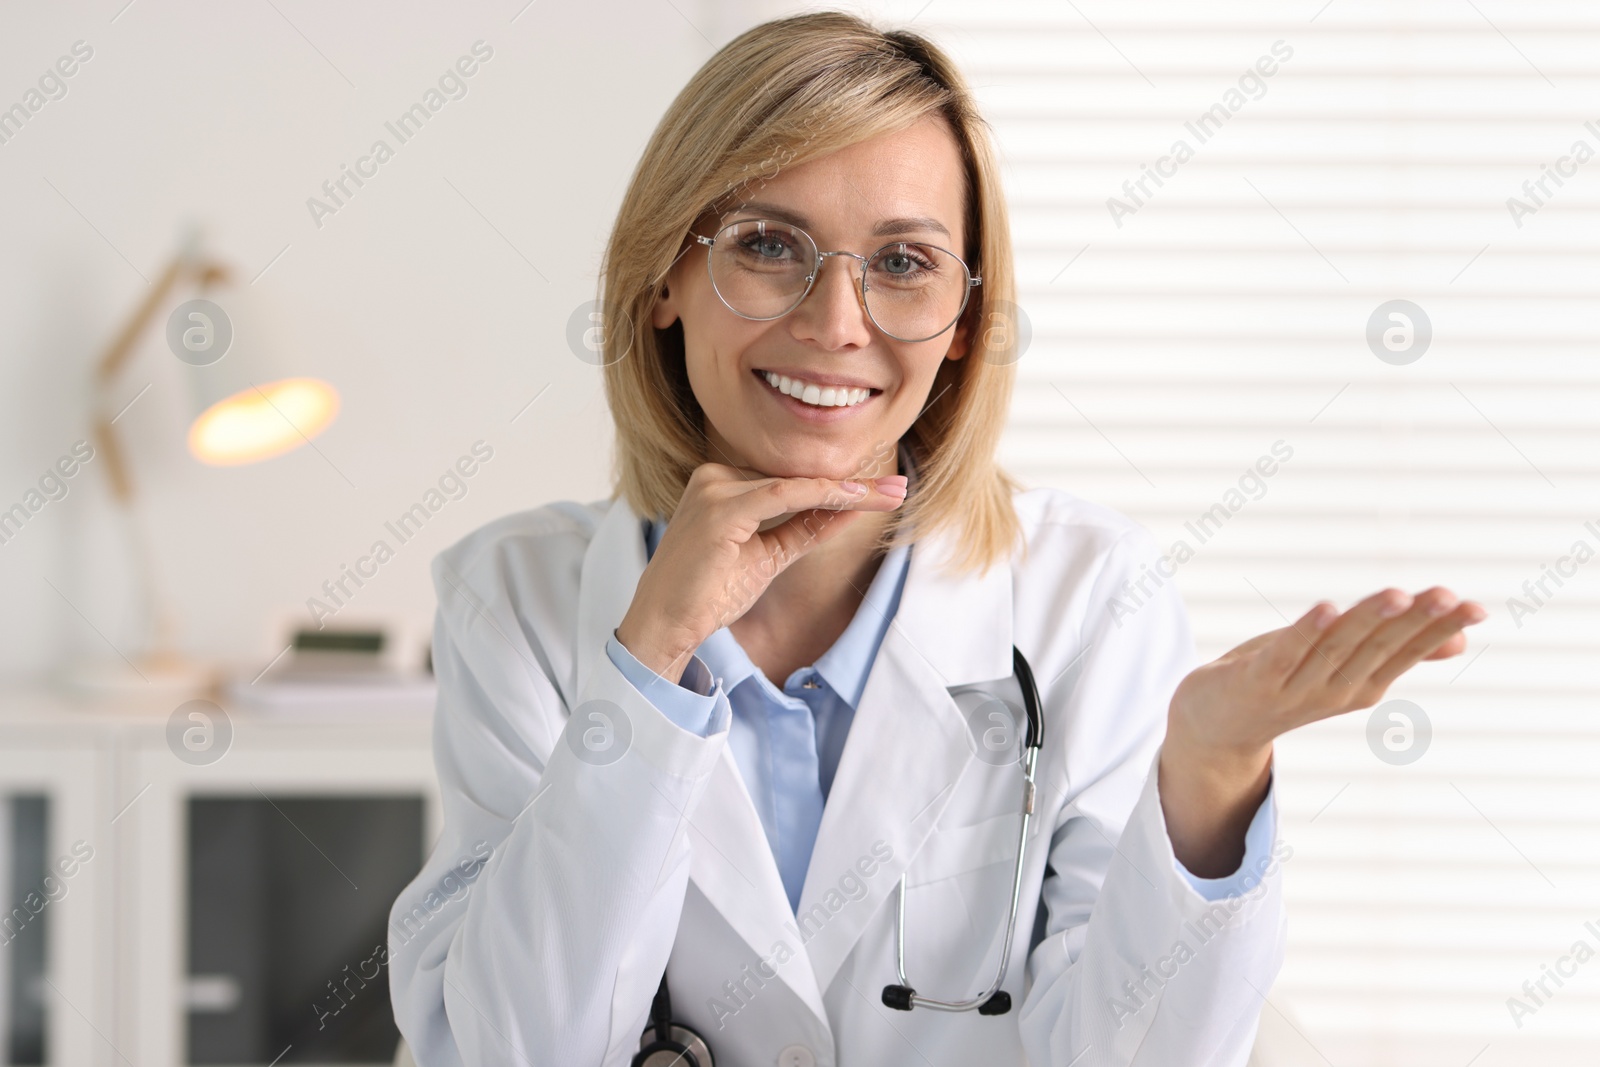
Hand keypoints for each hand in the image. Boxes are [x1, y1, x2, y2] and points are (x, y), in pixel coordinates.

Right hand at [614, 461, 906, 681]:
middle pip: (797, 476)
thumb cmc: (707, 592)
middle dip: (853, 485)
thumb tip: (847, 512)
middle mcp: (715, 476)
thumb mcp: (768, 555)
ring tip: (891, 494)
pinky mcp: (719, 507)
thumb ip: (804, 529)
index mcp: (721, 483)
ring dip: (848, 490)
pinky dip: (823, 496)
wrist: (664, 623)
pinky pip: (784, 494)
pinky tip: (856, 499)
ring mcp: (714, 487)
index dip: (839, 485)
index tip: (885, 491)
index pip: (790, 480)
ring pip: (796, 482)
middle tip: (900, 489)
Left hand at [1159, 586, 1487, 875]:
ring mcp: (1296, 688)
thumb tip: (1459, 641)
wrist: (1211, 725)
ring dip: (1366, 620)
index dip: (1438, 628)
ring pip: (1337, 647)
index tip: (1474, 606)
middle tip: (1448, 596)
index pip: (1406, 650)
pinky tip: (1326, 609)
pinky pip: (1284, 655)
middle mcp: (1336, 688)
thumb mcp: (1343, 664)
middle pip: (1379, 647)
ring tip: (1396, 595)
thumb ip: (1396, 650)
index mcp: (1362, 683)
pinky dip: (1305, 632)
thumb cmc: (1282, 682)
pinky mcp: (1256, 681)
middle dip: (1414, 621)